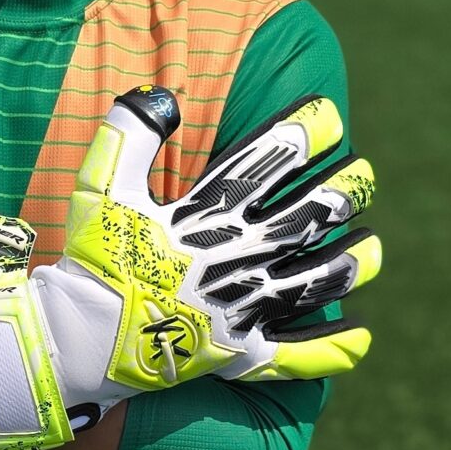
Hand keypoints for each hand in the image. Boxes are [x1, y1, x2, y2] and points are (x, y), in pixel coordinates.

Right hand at [0, 88, 379, 449]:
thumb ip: (129, 133)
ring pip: (313, 282)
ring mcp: (241, 309)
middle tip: (366, 175)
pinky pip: (295, 355)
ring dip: (351, 264)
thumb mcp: (100, 186)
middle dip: (342, 192)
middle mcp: (234, 259)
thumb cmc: (90, 258)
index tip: (331, 115)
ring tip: (374, 248)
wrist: (76, 338)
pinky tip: (362, 339)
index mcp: (204, 216)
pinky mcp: (238, 355)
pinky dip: (330, 350)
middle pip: (304, 218)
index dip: (303, 133)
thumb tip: (164, 94)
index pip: (265, 163)